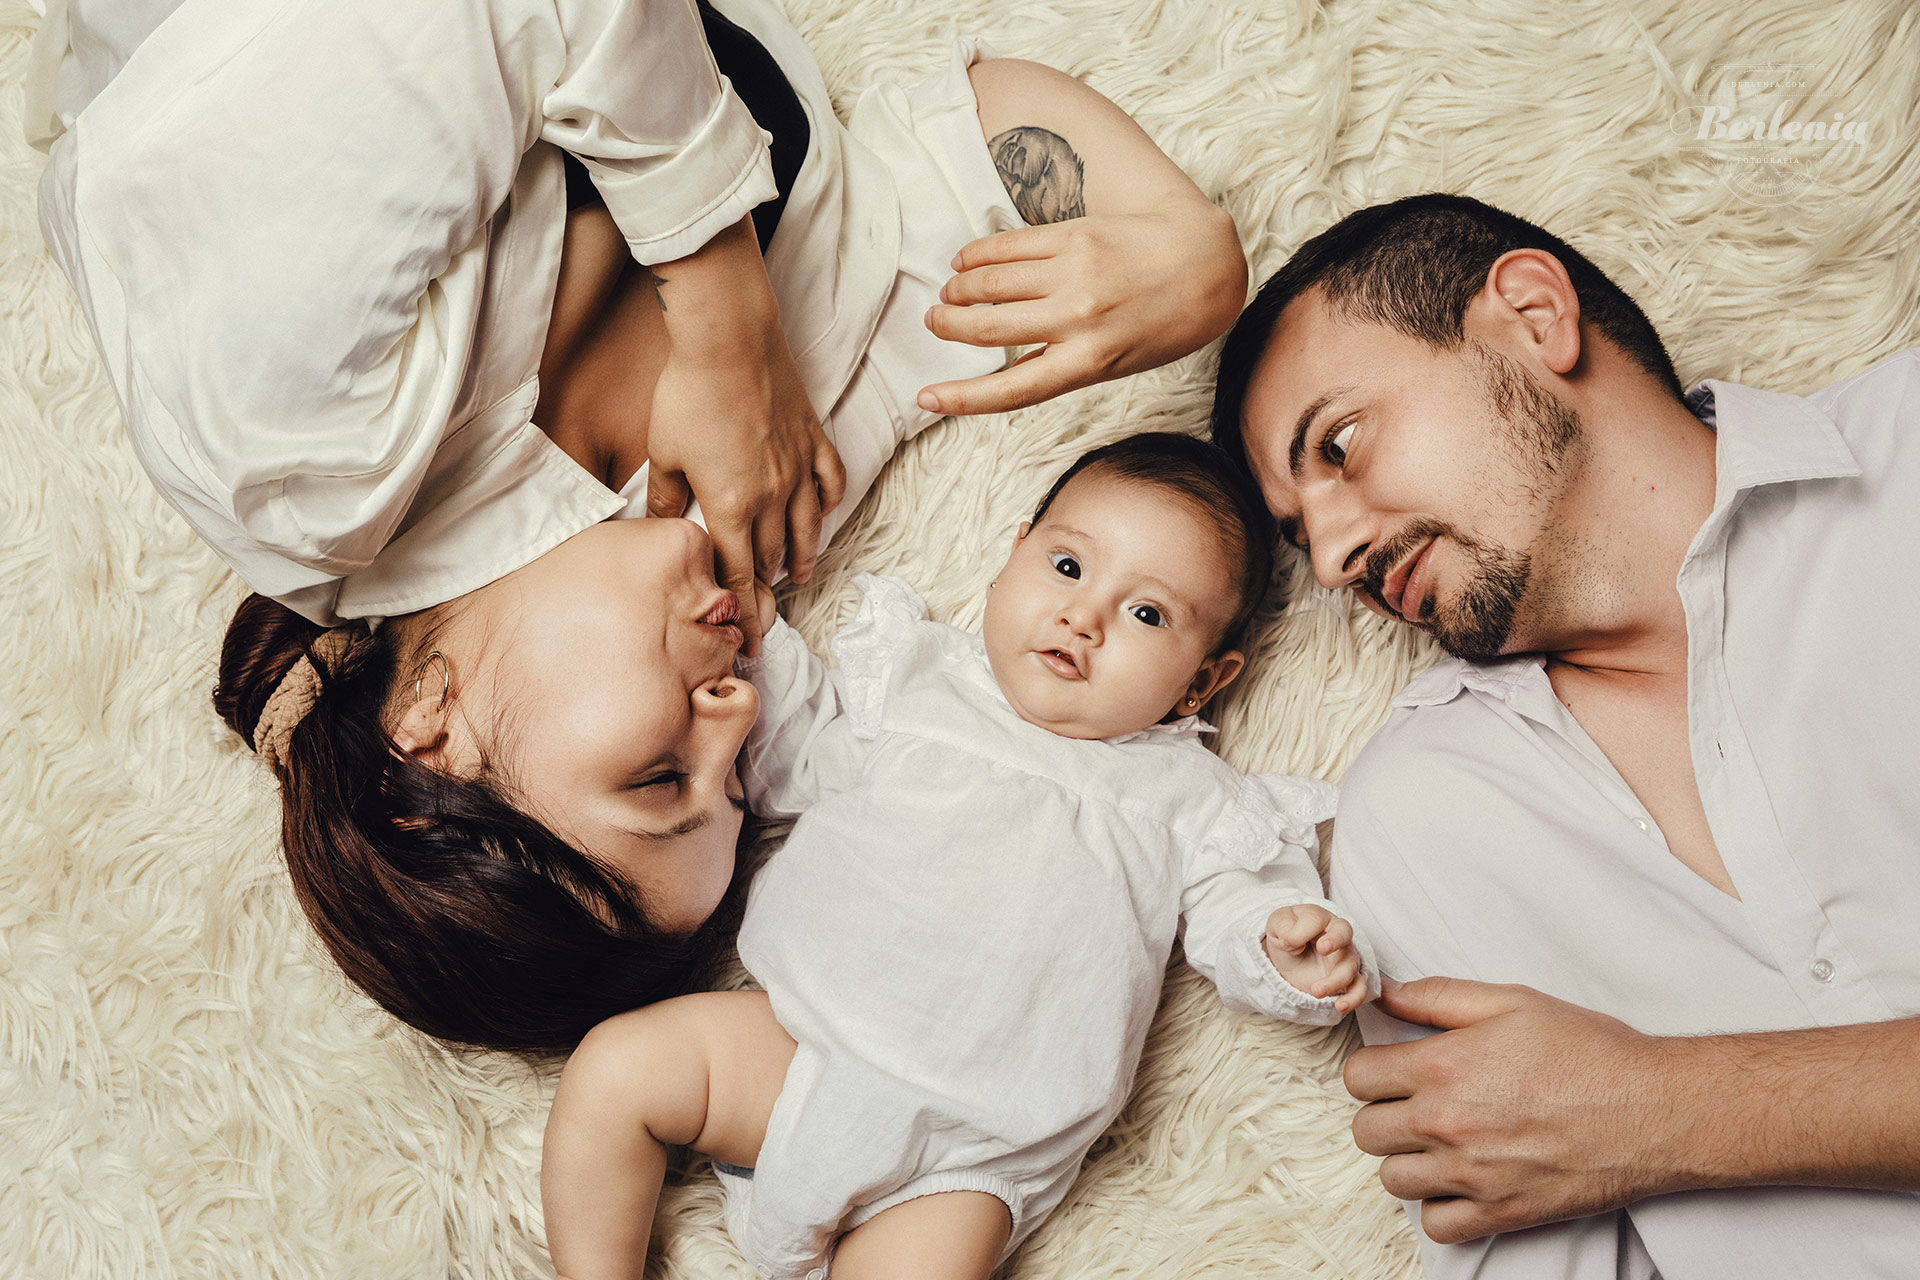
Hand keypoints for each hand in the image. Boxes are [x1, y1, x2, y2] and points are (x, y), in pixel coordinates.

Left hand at [645, 332, 845, 653]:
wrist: (729, 338)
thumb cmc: (689, 393)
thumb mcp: (664, 454)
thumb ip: (668, 500)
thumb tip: (664, 529)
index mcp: (733, 506)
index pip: (738, 577)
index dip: (743, 614)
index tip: (747, 643)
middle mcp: (773, 495)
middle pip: (771, 558)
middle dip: (767, 594)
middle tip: (765, 619)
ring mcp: (799, 467)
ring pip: (807, 528)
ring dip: (801, 557)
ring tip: (797, 577)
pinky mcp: (813, 439)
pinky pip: (830, 481)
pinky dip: (828, 504)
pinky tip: (822, 515)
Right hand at [917, 204, 1245, 414]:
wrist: (1206, 264)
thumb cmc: (1162, 323)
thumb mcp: (1116, 363)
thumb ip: (1061, 365)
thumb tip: (1003, 367)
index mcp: (1088, 363)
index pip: (1010, 389)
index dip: (961, 397)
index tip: (926, 397)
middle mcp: (1077, 319)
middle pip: (987, 329)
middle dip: (948, 326)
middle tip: (934, 323)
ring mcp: (1074, 274)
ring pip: (989, 283)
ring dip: (958, 290)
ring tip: (949, 294)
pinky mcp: (1074, 236)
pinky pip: (1008, 246)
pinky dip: (977, 255)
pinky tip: (966, 261)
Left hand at [1263, 904, 1368, 1011]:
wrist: (1287, 956)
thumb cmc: (1286, 934)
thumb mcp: (1277, 925)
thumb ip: (1283, 927)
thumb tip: (1290, 941)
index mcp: (1318, 918)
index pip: (1316, 918)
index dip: (1302, 930)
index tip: (1286, 942)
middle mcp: (1336, 935)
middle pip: (1344, 933)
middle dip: (1336, 940)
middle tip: (1323, 948)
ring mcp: (1344, 958)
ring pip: (1350, 966)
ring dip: (1335, 980)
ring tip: (1316, 991)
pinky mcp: (1346, 980)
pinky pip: (1358, 988)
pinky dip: (1353, 998)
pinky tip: (1339, 1006)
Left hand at [1344, 978, 1674, 1242]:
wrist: (1655, 1110)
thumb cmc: (1590, 1051)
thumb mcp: (1511, 1002)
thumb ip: (1437, 997)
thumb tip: (1386, 995)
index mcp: (1444, 1066)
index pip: (1358, 1077)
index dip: (1372, 1071)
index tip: (1392, 1072)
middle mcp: (1447, 1122)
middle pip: (1366, 1131)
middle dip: (1384, 1114)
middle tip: (1415, 1105)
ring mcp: (1472, 1173)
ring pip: (1392, 1178)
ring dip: (1407, 1161)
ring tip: (1438, 1143)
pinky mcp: (1501, 1212)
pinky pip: (1436, 1224)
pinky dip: (1440, 1207)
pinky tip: (1460, 1182)